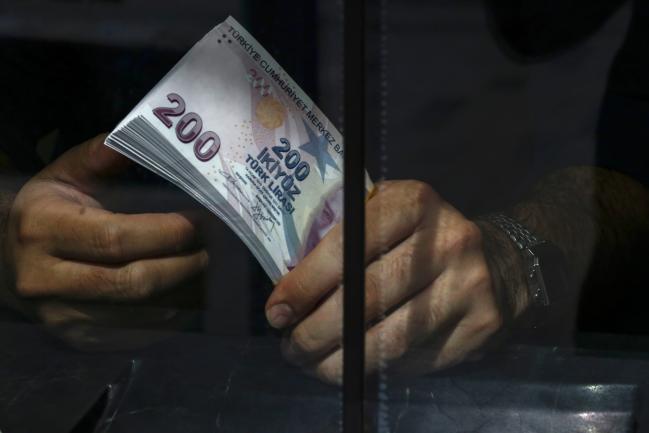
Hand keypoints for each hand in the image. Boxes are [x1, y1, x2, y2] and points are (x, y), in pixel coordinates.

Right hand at [3, 135, 208, 345]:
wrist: (8, 264)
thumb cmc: (47, 213)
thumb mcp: (64, 176)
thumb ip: (102, 156)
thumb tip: (149, 134)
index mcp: (43, 230)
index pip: (116, 237)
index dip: (166, 232)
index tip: (203, 221)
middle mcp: (46, 280)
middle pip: (133, 282)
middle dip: (185, 265)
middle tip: (217, 247)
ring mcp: (62, 319)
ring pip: (142, 314)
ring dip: (187, 292)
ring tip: (212, 269)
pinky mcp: (80, 342)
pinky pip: (140, 334)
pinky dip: (174, 315)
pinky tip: (192, 293)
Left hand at [265, 180, 513, 383]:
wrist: (497, 261)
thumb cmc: (419, 238)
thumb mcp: (386, 215)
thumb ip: (345, 238)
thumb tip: (289, 291)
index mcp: (414, 201)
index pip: (350, 244)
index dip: (307, 283)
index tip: (277, 312)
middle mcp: (447, 239)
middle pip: (367, 297)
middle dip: (315, 331)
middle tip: (290, 348)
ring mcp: (468, 284)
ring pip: (390, 338)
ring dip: (340, 360)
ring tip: (312, 364)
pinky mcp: (481, 325)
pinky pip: (414, 357)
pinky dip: (375, 367)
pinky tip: (353, 365)